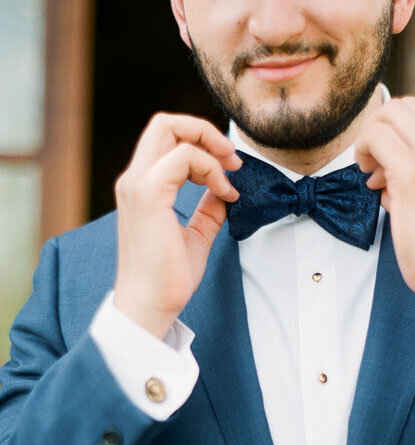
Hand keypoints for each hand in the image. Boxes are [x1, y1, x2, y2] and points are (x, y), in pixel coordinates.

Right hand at [113, 113, 241, 338]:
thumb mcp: (196, 235)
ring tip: (230, 177)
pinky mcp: (149, 195)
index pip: (166, 138)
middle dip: (205, 132)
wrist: (151, 305)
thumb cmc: (168, 278)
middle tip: (232, 159)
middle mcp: (135, 179)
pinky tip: (224, 193)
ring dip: (210, 146)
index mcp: (143, 187)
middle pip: (165, 123)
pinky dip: (210, 168)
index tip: (229, 169)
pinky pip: (183, 157)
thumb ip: (208, 209)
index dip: (201, 142)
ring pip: (170, 129)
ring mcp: (138, 185)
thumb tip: (225, 190)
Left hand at [355, 97, 414, 337]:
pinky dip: (364, 152)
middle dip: (377, 129)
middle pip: (404, 106)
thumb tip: (382, 177)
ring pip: (390, 114)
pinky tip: (371, 185)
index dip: (393, 135)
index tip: (384, 168)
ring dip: (369, 139)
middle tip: (370, 165)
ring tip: (370, 175)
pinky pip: (377, 137)